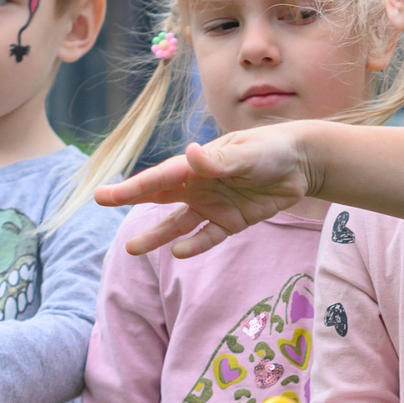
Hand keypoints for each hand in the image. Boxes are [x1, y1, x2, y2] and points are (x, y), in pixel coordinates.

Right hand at [108, 128, 319, 258]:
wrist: (301, 164)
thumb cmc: (271, 150)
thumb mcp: (247, 154)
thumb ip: (219, 160)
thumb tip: (190, 154)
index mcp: (197, 164)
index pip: (159, 178)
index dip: (131, 188)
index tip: (103, 195)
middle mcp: (198, 184)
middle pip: (159, 196)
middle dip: (130, 199)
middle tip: (102, 202)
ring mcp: (212, 204)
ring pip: (178, 224)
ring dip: (157, 236)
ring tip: (133, 248)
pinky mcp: (231, 221)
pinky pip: (208, 237)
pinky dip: (195, 246)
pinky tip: (180, 253)